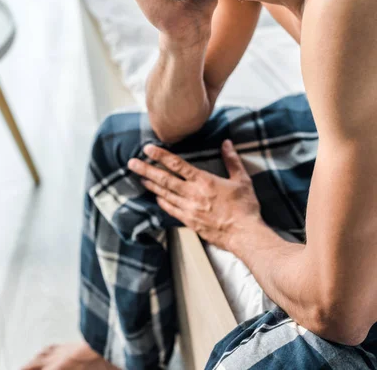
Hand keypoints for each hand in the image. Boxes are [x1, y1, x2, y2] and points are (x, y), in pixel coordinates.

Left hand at [127, 140, 262, 251]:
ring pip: (165, 194)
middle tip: (132, 163)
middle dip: (146, 170)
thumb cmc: (245, 207)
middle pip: (164, 179)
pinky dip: (162, 202)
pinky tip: (156, 198)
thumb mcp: (241, 179)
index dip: (160, 155)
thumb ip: (232, 160)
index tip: (147, 149)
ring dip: (151, 185)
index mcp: (204, 181)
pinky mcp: (190, 222)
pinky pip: (171, 210)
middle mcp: (192, 194)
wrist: (244, 234)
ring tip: (140, 178)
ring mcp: (189, 209)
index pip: (177, 164)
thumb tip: (226, 143)